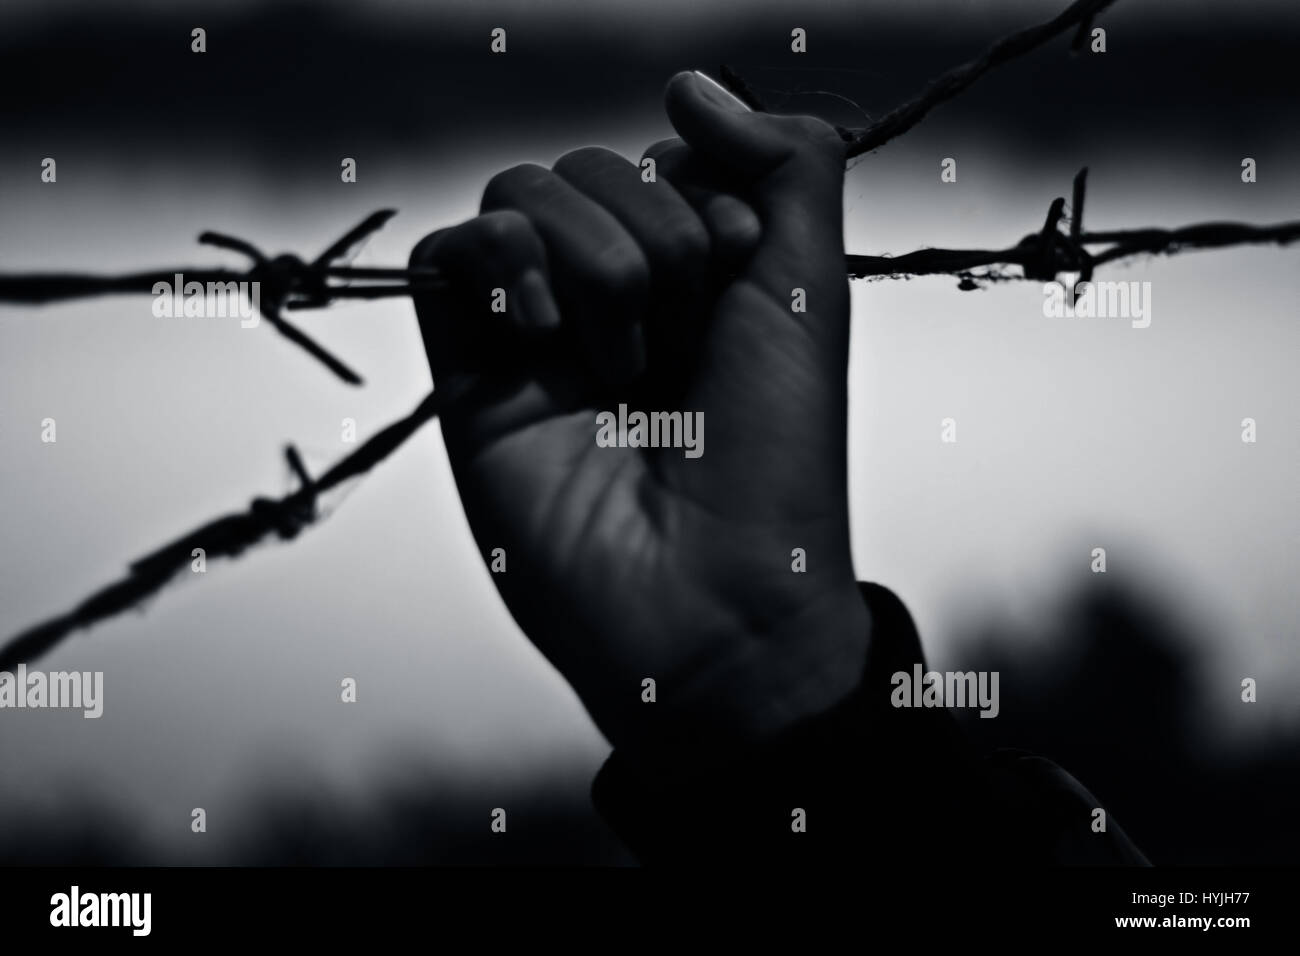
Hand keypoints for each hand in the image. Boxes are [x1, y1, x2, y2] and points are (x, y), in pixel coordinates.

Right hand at [410, 71, 868, 759]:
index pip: (664, 160)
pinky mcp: (469, 376)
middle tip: (671, 334)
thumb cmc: (772, 457)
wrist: (710, 602)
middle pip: (589, 169)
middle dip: (644, 231)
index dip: (697, 192)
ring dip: (582, 253)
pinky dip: (494, 255)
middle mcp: (612, 298)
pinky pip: (446, 256)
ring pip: (518, 197)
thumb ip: (786, 164)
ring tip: (614, 355)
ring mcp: (537, 336)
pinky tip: (541, 324)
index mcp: (693, 278)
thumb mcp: (808, 291)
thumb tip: (689, 83)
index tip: (732, 266)